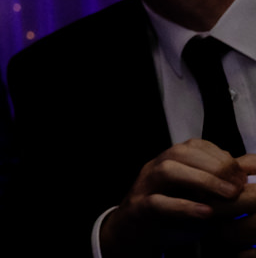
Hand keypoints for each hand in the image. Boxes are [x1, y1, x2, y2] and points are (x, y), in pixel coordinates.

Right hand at [100, 140, 249, 256]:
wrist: (131, 230)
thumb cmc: (168, 211)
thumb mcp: (192, 193)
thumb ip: (215, 181)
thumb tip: (247, 171)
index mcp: (168, 161)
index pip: (194, 145)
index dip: (221, 157)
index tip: (241, 175)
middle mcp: (155, 168)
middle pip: (180, 153)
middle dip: (215, 166)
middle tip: (238, 186)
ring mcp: (144, 187)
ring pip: (167, 171)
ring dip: (202, 180)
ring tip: (228, 195)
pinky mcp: (139, 208)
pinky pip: (158, 203)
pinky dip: (184, 206)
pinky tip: (206, 212)